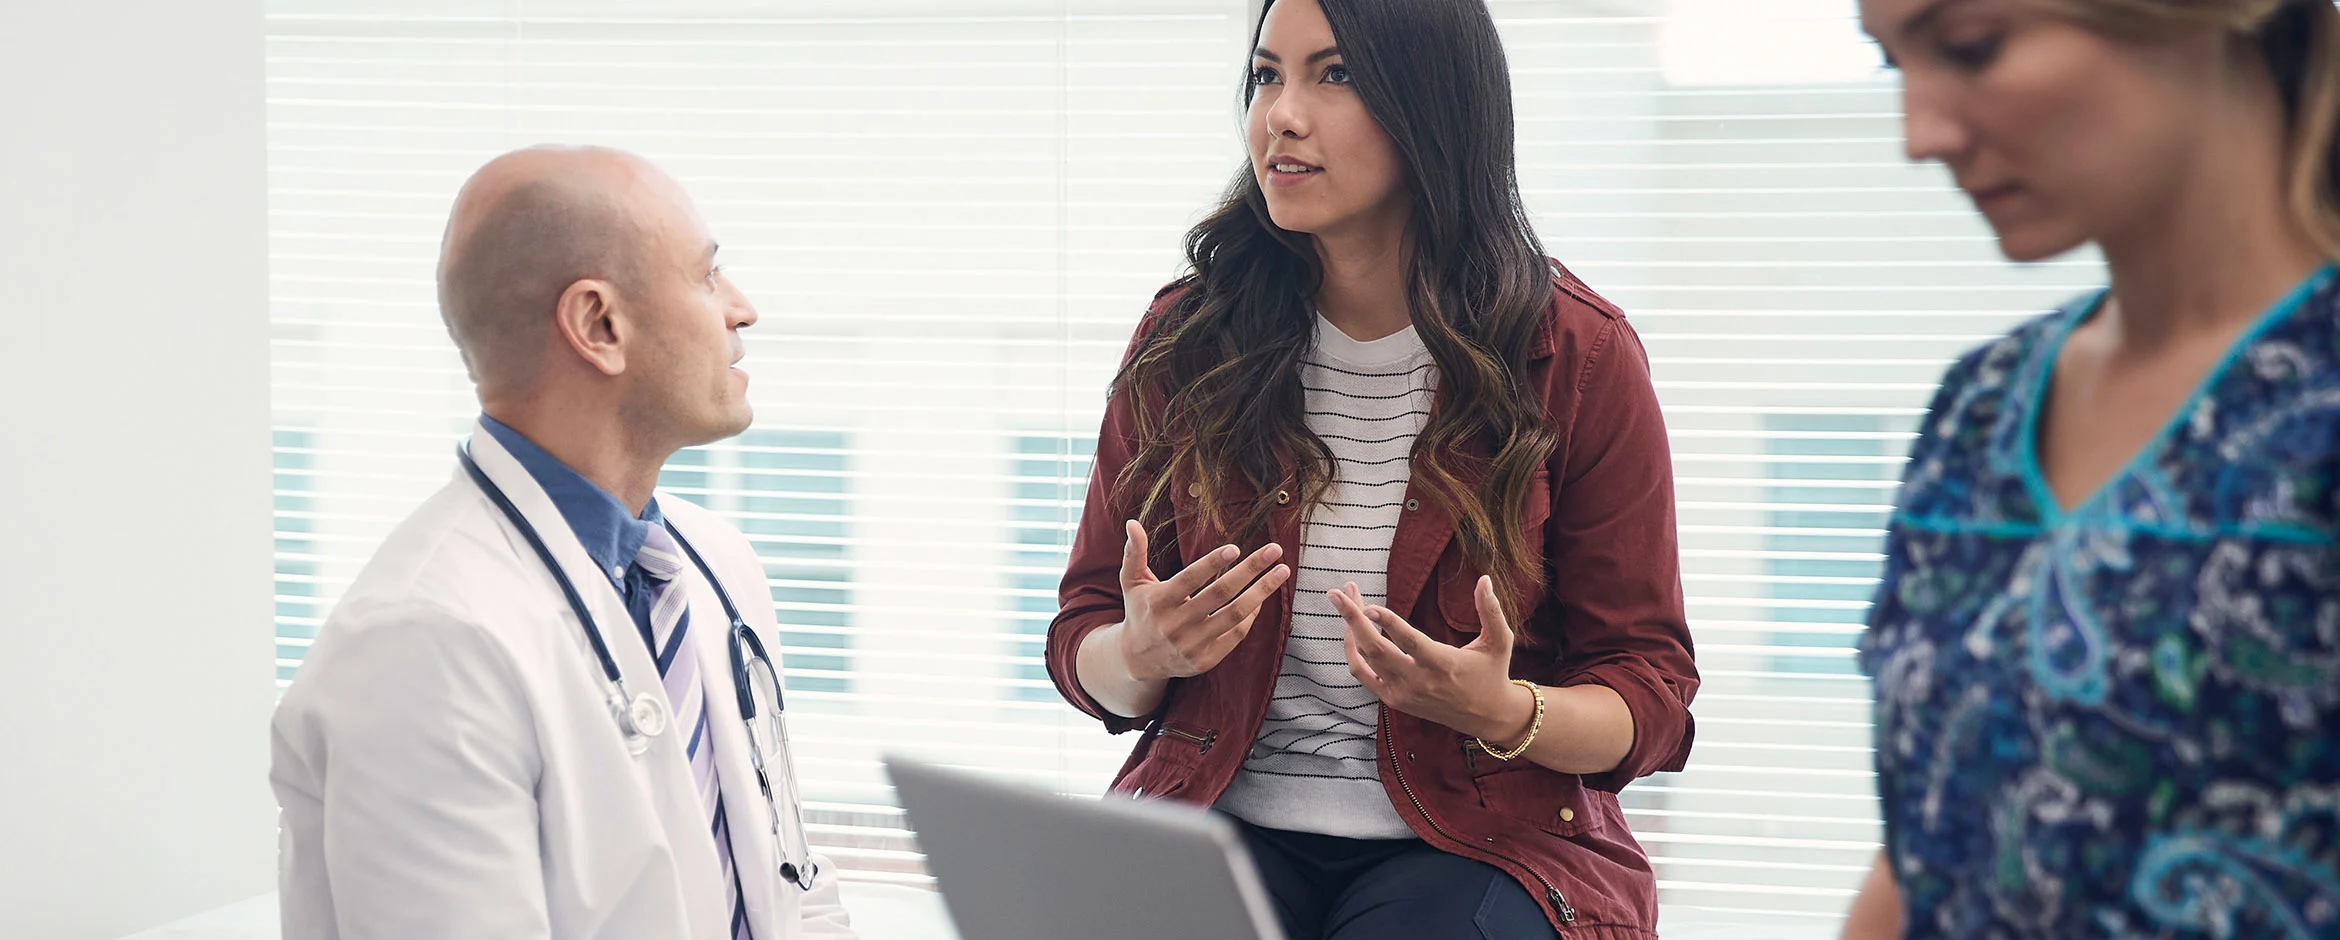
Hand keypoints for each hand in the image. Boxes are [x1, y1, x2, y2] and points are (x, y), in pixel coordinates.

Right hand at [1115, 520, 1289, 681]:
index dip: (1212, 563)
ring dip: (1262, 591)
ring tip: (1282, 571)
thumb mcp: (1131, 582)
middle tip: (1275, 550)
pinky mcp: (1206, 660)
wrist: (1137, 661)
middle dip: (1251, 570)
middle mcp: (1176, 625)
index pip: (1189, 579)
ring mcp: (1192, 645)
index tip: (1236, 548)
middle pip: (1220, 594)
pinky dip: (1251, 614)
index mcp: (1158, 602)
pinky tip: (1262, 596)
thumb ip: (1134, 553)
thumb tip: (1132, 523)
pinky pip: (1236, 634)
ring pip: (1235, 615)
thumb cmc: (1140, 611)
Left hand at [1336, 575, 1531, 743]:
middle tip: (1338, 592)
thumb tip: (1485, 578)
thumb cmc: (1492, 673)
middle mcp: (1418, 681)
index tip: (1368, 605)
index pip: (1408, 642)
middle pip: (1375, 649)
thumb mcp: (1499, 641)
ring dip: (1351, 629)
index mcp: (1442, 664)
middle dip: (1352, 618)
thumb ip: (1491, 610)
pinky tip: (1351, 630)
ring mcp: (1402, 693)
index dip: (1387, 622)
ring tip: (1346, 601)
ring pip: (1365, 659)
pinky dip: (1353, 652)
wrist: (1487, 717)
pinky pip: (1363, 674)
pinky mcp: (1394, 700)